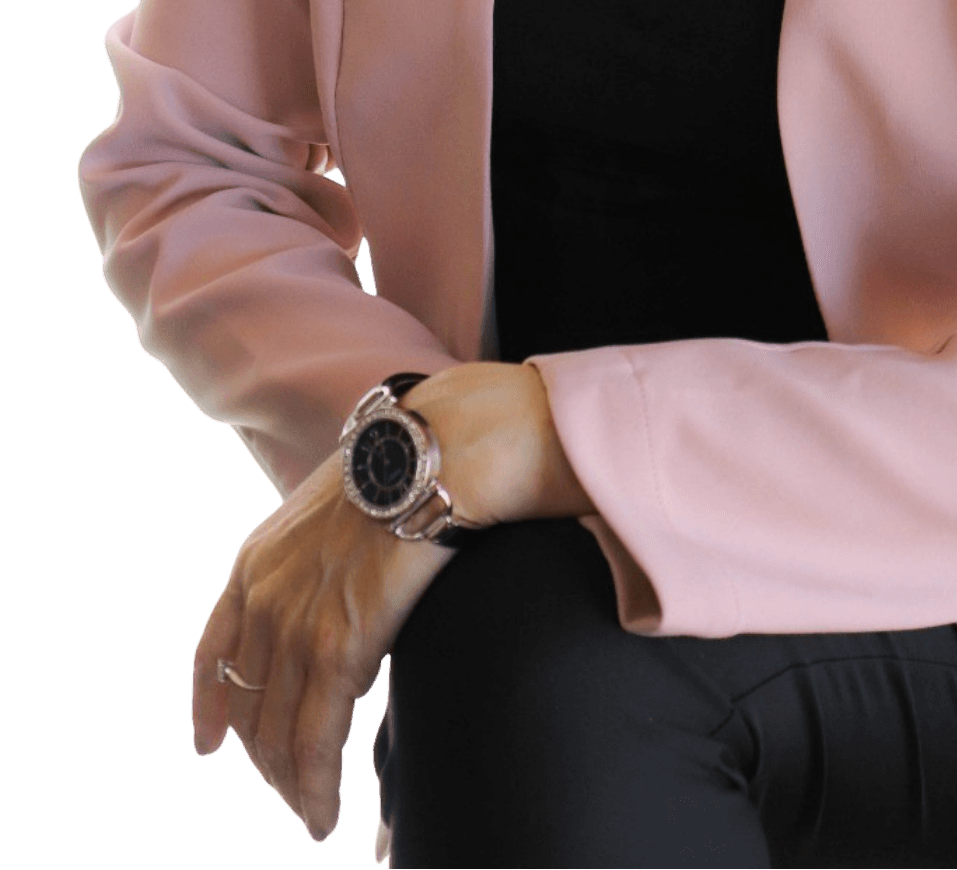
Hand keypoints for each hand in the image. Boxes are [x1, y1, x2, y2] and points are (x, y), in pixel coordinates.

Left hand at [191, 447, 452, 842]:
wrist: (434, 453)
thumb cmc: (403, 472)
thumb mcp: (334, 509)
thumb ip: (322, 559)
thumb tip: (346, 595)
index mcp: (254, 562)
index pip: (213, 651)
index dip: (208, 703)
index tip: (209, 741)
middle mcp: (261, 599)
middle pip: (247, 705)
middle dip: (264, 758)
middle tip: (289, 791)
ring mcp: (294, 627)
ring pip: (277, 735)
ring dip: (291, 785)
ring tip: (311, 814)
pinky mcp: (336, 649)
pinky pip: (315, 743)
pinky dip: (315, 790)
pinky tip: (322, 816)